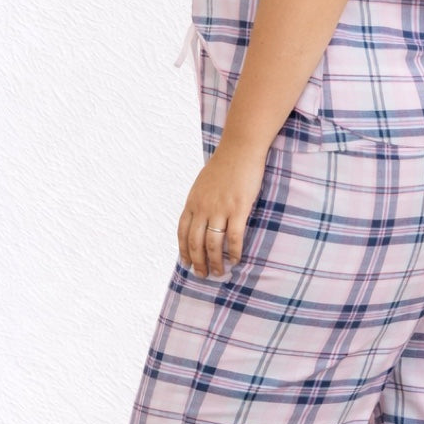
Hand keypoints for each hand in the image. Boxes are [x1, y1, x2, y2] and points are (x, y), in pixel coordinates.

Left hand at [177, 144, 267, 276]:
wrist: (240, 148)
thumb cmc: (225, 164)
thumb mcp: (203, 183)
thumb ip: (200, 201)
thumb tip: (200, 216)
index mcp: (193, 202)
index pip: (183, 232)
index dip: (184, 250)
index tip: (187, 263)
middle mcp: (203, 207)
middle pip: (195, 242)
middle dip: (198, 262)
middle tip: (203, 275)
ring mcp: (220, 208)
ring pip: (213, 243)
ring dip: (215, 261)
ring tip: (219, 272)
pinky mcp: (239, 208)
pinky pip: (234, 237)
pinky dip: (234, 251)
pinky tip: (236, 260)